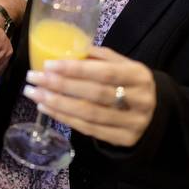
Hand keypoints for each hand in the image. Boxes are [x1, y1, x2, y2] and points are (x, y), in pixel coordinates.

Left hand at [24, 45, 155, 147]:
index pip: (105, 72)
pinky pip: (89, 130)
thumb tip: (67, 48)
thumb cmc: (130, 81)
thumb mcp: (122, 64)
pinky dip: (65, 118)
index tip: (47, 65)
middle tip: (32, 78)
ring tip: (34, 93)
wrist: (156, 111)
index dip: (75, 69)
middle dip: (59, 86)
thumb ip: (98, 56)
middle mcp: (139, 101)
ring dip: (57, 104)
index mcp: (139, 76)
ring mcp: (133, 123)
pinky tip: (47, 108)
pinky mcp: (123, 140)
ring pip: (89, 114)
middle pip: (95, 94)